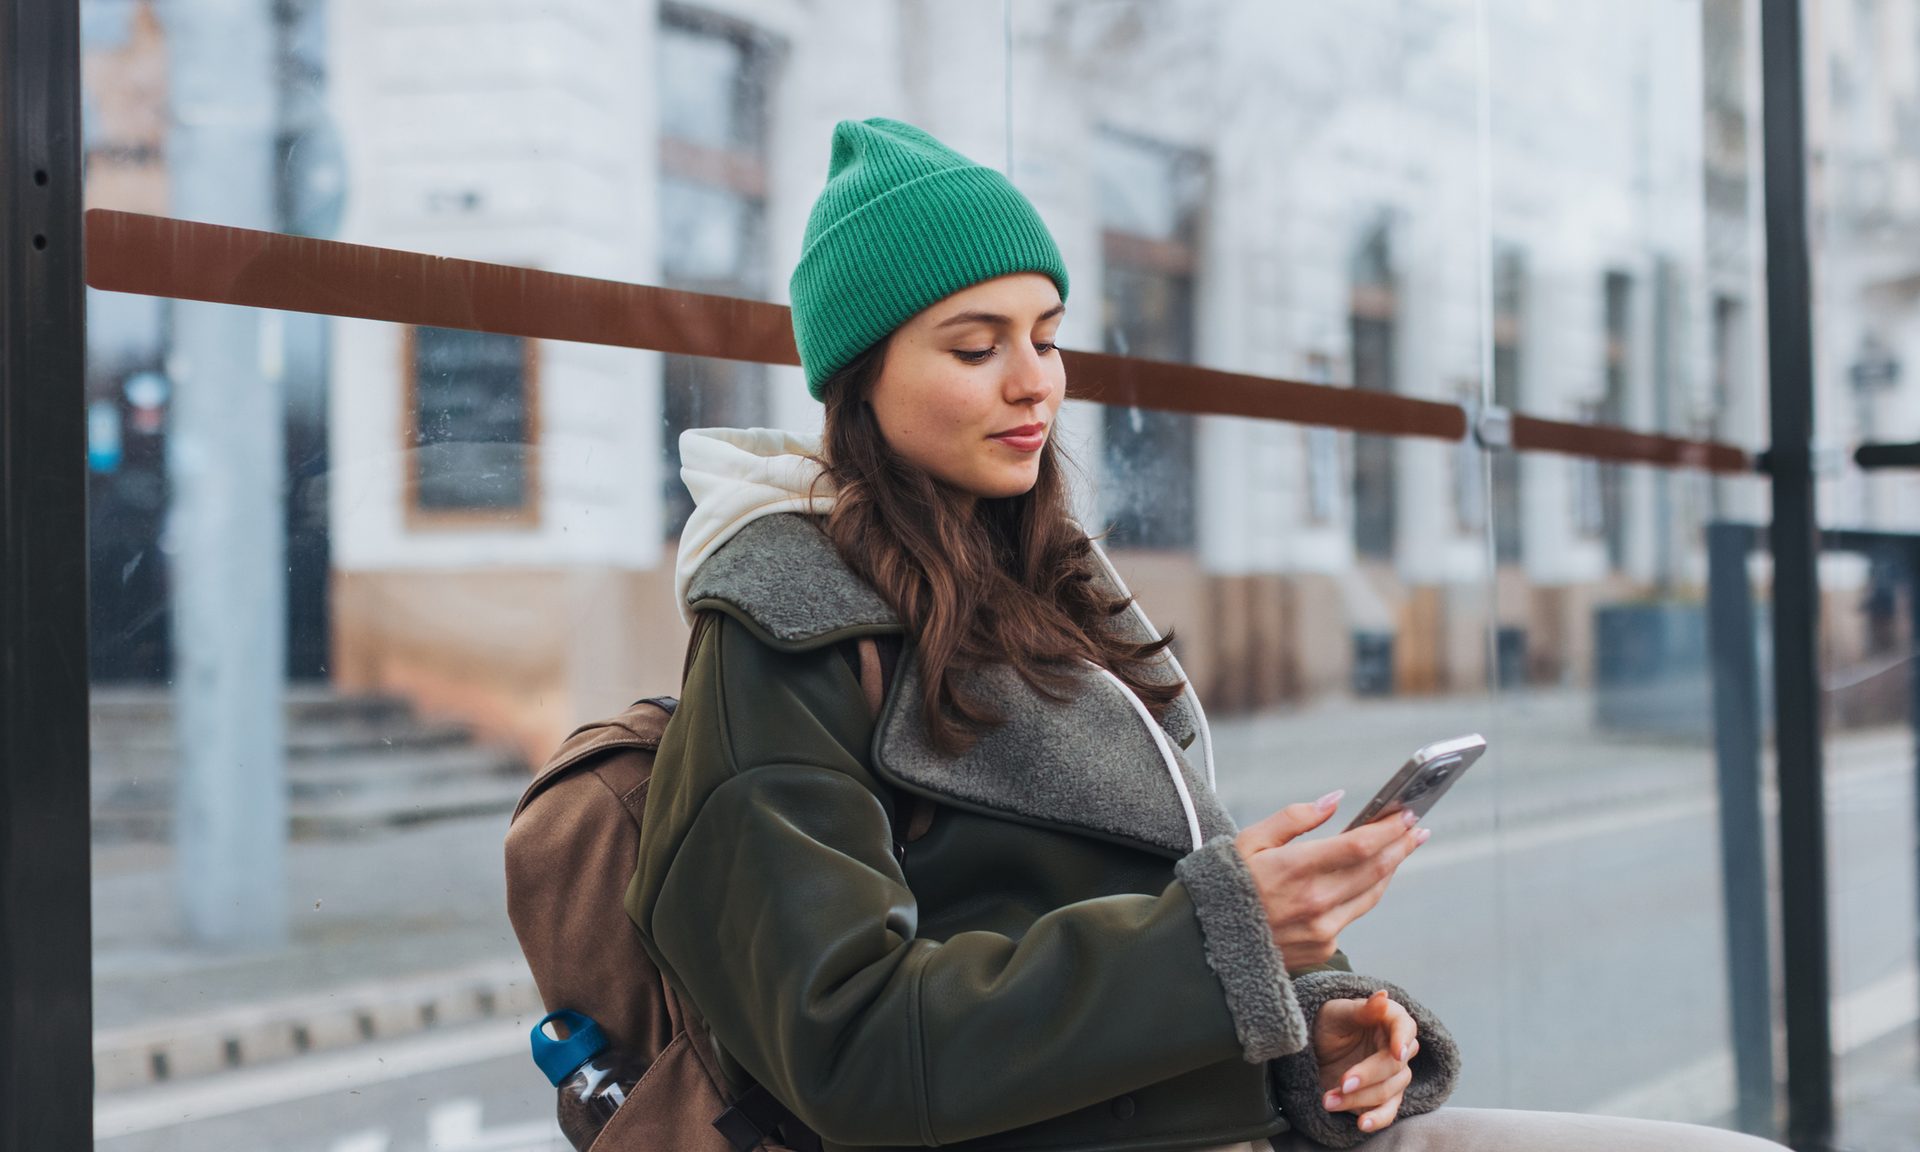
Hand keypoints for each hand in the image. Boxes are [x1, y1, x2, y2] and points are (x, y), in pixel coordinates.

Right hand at [1233, 793, 1428, 971]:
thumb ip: (1294, 817)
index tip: (1407, 813)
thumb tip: (1335, 799)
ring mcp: (1322, 929)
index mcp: (1294, 870)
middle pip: (1376, 868)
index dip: (1389, 828)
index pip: (1359, 845)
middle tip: (1418, 827)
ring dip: (1392, 867)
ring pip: (1372, 892)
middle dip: (1401, 844)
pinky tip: (1371, 875)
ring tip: (1404, 847)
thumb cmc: (1225, 885)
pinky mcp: (1323, 947)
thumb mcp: (1248, 841)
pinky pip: (1354, 913)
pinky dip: (1366, 891)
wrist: (1208, 944)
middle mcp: (1315, 902)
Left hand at [1314, 989, 1418, 1134]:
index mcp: (1388, 1020)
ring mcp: (1391, 1075)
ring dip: (1359, 1098)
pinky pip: (1388, 1111)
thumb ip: (1361, 1009)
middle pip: (1395, 1065)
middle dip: (1368, 1076)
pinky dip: (1377, 1119)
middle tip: (1342, 1082)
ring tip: (1328, 1100)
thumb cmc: (1327, 1024)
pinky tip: (1361, 1124)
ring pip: (1389, 1090)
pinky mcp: (1382, 1098)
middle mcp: (1395, 1049)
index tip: (1397, 1052)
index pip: (1405, 1026)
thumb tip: (1383, 997)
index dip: (1402, 1039)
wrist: (1313, 1050)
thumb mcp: (1336, 1012)